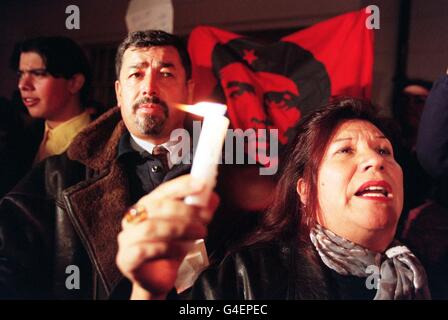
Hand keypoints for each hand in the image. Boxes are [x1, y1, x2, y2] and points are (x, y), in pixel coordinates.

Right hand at [116, 174, 218, 298]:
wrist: (157, 280)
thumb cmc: (170, 250)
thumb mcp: (189, 229)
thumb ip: (199, 212)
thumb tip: (213, 197)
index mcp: (148, 206)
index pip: (163, 190)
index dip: (182, 185)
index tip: (202, 184)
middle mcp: (134, 218)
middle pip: (157, 207)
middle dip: (186, 210)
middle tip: (206, 218)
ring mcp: (127, 239)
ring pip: (151, 227)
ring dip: (180, 228)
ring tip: (200, 234)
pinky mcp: (126, 259)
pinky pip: (144, 250)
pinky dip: (167, 248)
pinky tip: (182, 250)